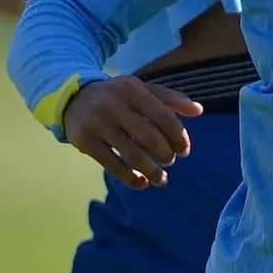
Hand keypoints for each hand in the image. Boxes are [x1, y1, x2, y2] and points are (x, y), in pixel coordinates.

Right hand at [62, 76, 202, 189]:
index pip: (163, 116)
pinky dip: (130, 178)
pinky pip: (112, 165)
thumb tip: (199, 111)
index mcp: (132, 89)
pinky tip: (141, 183)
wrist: (73, 98)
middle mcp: (114, 105)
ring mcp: (98, 124)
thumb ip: (170, 99)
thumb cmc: (117, 96)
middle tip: (170, 162)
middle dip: (165, 154)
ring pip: (132, 154)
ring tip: (161, 179)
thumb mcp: (141, 90)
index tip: (184, 151)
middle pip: (149, 137)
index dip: (178, 137)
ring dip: (151, 171)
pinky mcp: (85, 142)